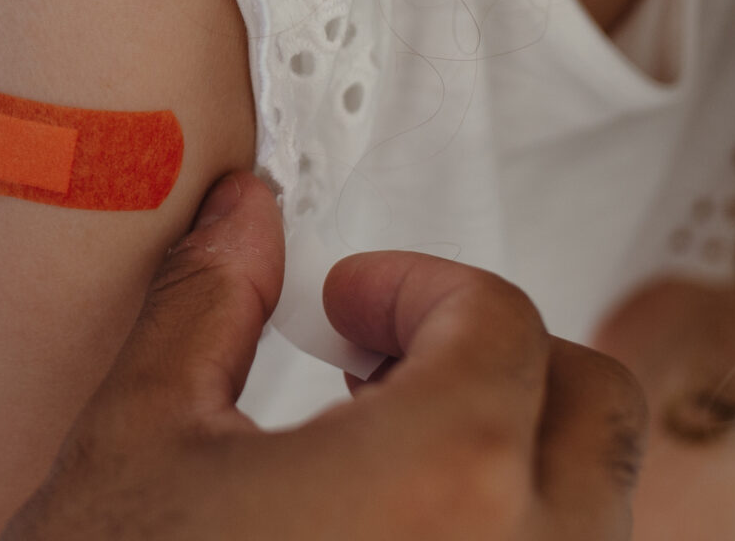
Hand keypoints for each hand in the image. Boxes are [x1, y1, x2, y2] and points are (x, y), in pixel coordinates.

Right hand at [4, 173, 645, 540]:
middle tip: (390, 361)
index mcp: (449, 479)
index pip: (501, 322)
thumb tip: (243, 223)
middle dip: (500, 358)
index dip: (416, 286)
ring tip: (388, 462)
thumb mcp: (139, 438)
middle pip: (592, 407)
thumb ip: (208, 308)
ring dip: (515, 459)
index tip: (350, 304)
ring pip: (595, 512)